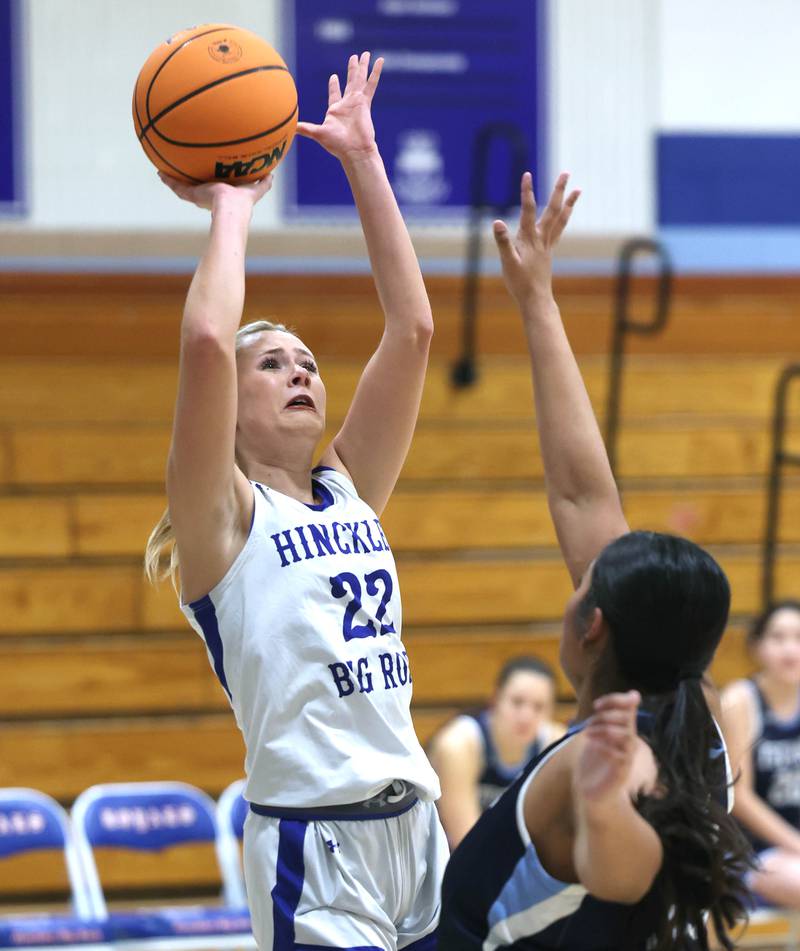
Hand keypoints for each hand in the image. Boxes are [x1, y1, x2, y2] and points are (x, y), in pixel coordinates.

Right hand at [158, 172, 272, 211]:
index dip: (215, 184)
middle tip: (184, 173)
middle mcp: (211, 198)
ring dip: (176, 181)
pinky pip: (178, 187)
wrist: (230, 208)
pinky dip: (169, 181)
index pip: (218, 189)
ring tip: (165, 173)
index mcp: (224, 196)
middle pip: (199, 188)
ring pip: (185, 188)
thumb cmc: (244, 202)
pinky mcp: (192, 196)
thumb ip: (263, 183)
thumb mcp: (256, 189)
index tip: (211, 180)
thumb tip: (273, 174)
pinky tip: (160, 174)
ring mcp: (200, 198)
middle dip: (193, 182)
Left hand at [296, 51, 382, 162]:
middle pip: (350, 82)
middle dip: (352, 70)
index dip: (334, 85)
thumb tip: (292, 129)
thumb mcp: (318, 134)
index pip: (334, 94)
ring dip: (363, 67)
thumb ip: (306, 129)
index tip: (334, 76)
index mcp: (335, 110)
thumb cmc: (337, 145)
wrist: (354, 150)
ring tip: (366, 54)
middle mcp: (347, 104)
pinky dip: (375, 72)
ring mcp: (357, 103)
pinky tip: (379, 61)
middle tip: (354, 57)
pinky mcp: (365, 103)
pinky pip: (371, 84)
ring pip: (360, 79)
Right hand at [493, 172, 579, 307]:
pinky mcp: (549, 251)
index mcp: (530, 239)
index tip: (526, 174)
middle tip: (566, 172)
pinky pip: (560, 229)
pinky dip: (564, 218)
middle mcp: (542, 238)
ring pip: (561, 219)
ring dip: (569, 202)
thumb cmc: (520, 283)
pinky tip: (565, 214)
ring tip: (578, 189)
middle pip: (553, 209)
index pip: (528, 210)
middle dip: (559, 190)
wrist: (536, 299)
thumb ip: (503, 242)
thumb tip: (497, 222)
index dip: (527, 192)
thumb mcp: (508, 262)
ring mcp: (548, 244)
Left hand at [575, 690, 640, 806]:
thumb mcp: (596, 736)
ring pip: (627, 736)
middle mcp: (628, 743)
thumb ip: (602, 718)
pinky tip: (592, 745)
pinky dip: (605, 747)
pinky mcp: (622, 773)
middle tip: (588, 725)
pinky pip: (620, 756)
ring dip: (604, 730)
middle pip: (627, 720)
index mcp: (623, 731)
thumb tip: (605, 702)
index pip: (628, 707)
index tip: (595, 705)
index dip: (614, 700)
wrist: (592, 792)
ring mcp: (627, 758)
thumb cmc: (594, 762)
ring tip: (587, 734)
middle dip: (606, 717)